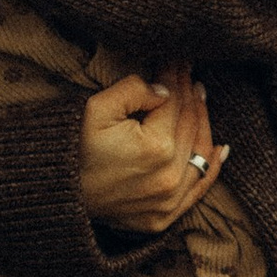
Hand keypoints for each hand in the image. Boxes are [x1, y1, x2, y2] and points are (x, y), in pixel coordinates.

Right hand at [76, 66, 227, 233]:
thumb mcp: (97, 108)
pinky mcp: (164, 217)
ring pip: (199, 153)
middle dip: (190, 94)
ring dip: (202, 123)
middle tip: (188, 73)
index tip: (177, 59)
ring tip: (199, 98)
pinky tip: (220, 149)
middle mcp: (169, 177)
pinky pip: (198, 189)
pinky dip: (210, 167)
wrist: (56, 194)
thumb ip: (134, 91)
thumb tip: (165, 90)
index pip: (175, 102)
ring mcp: (169, 201)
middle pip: (190, 124)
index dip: (176, 76)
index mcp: (156, 148)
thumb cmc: (74, 147)